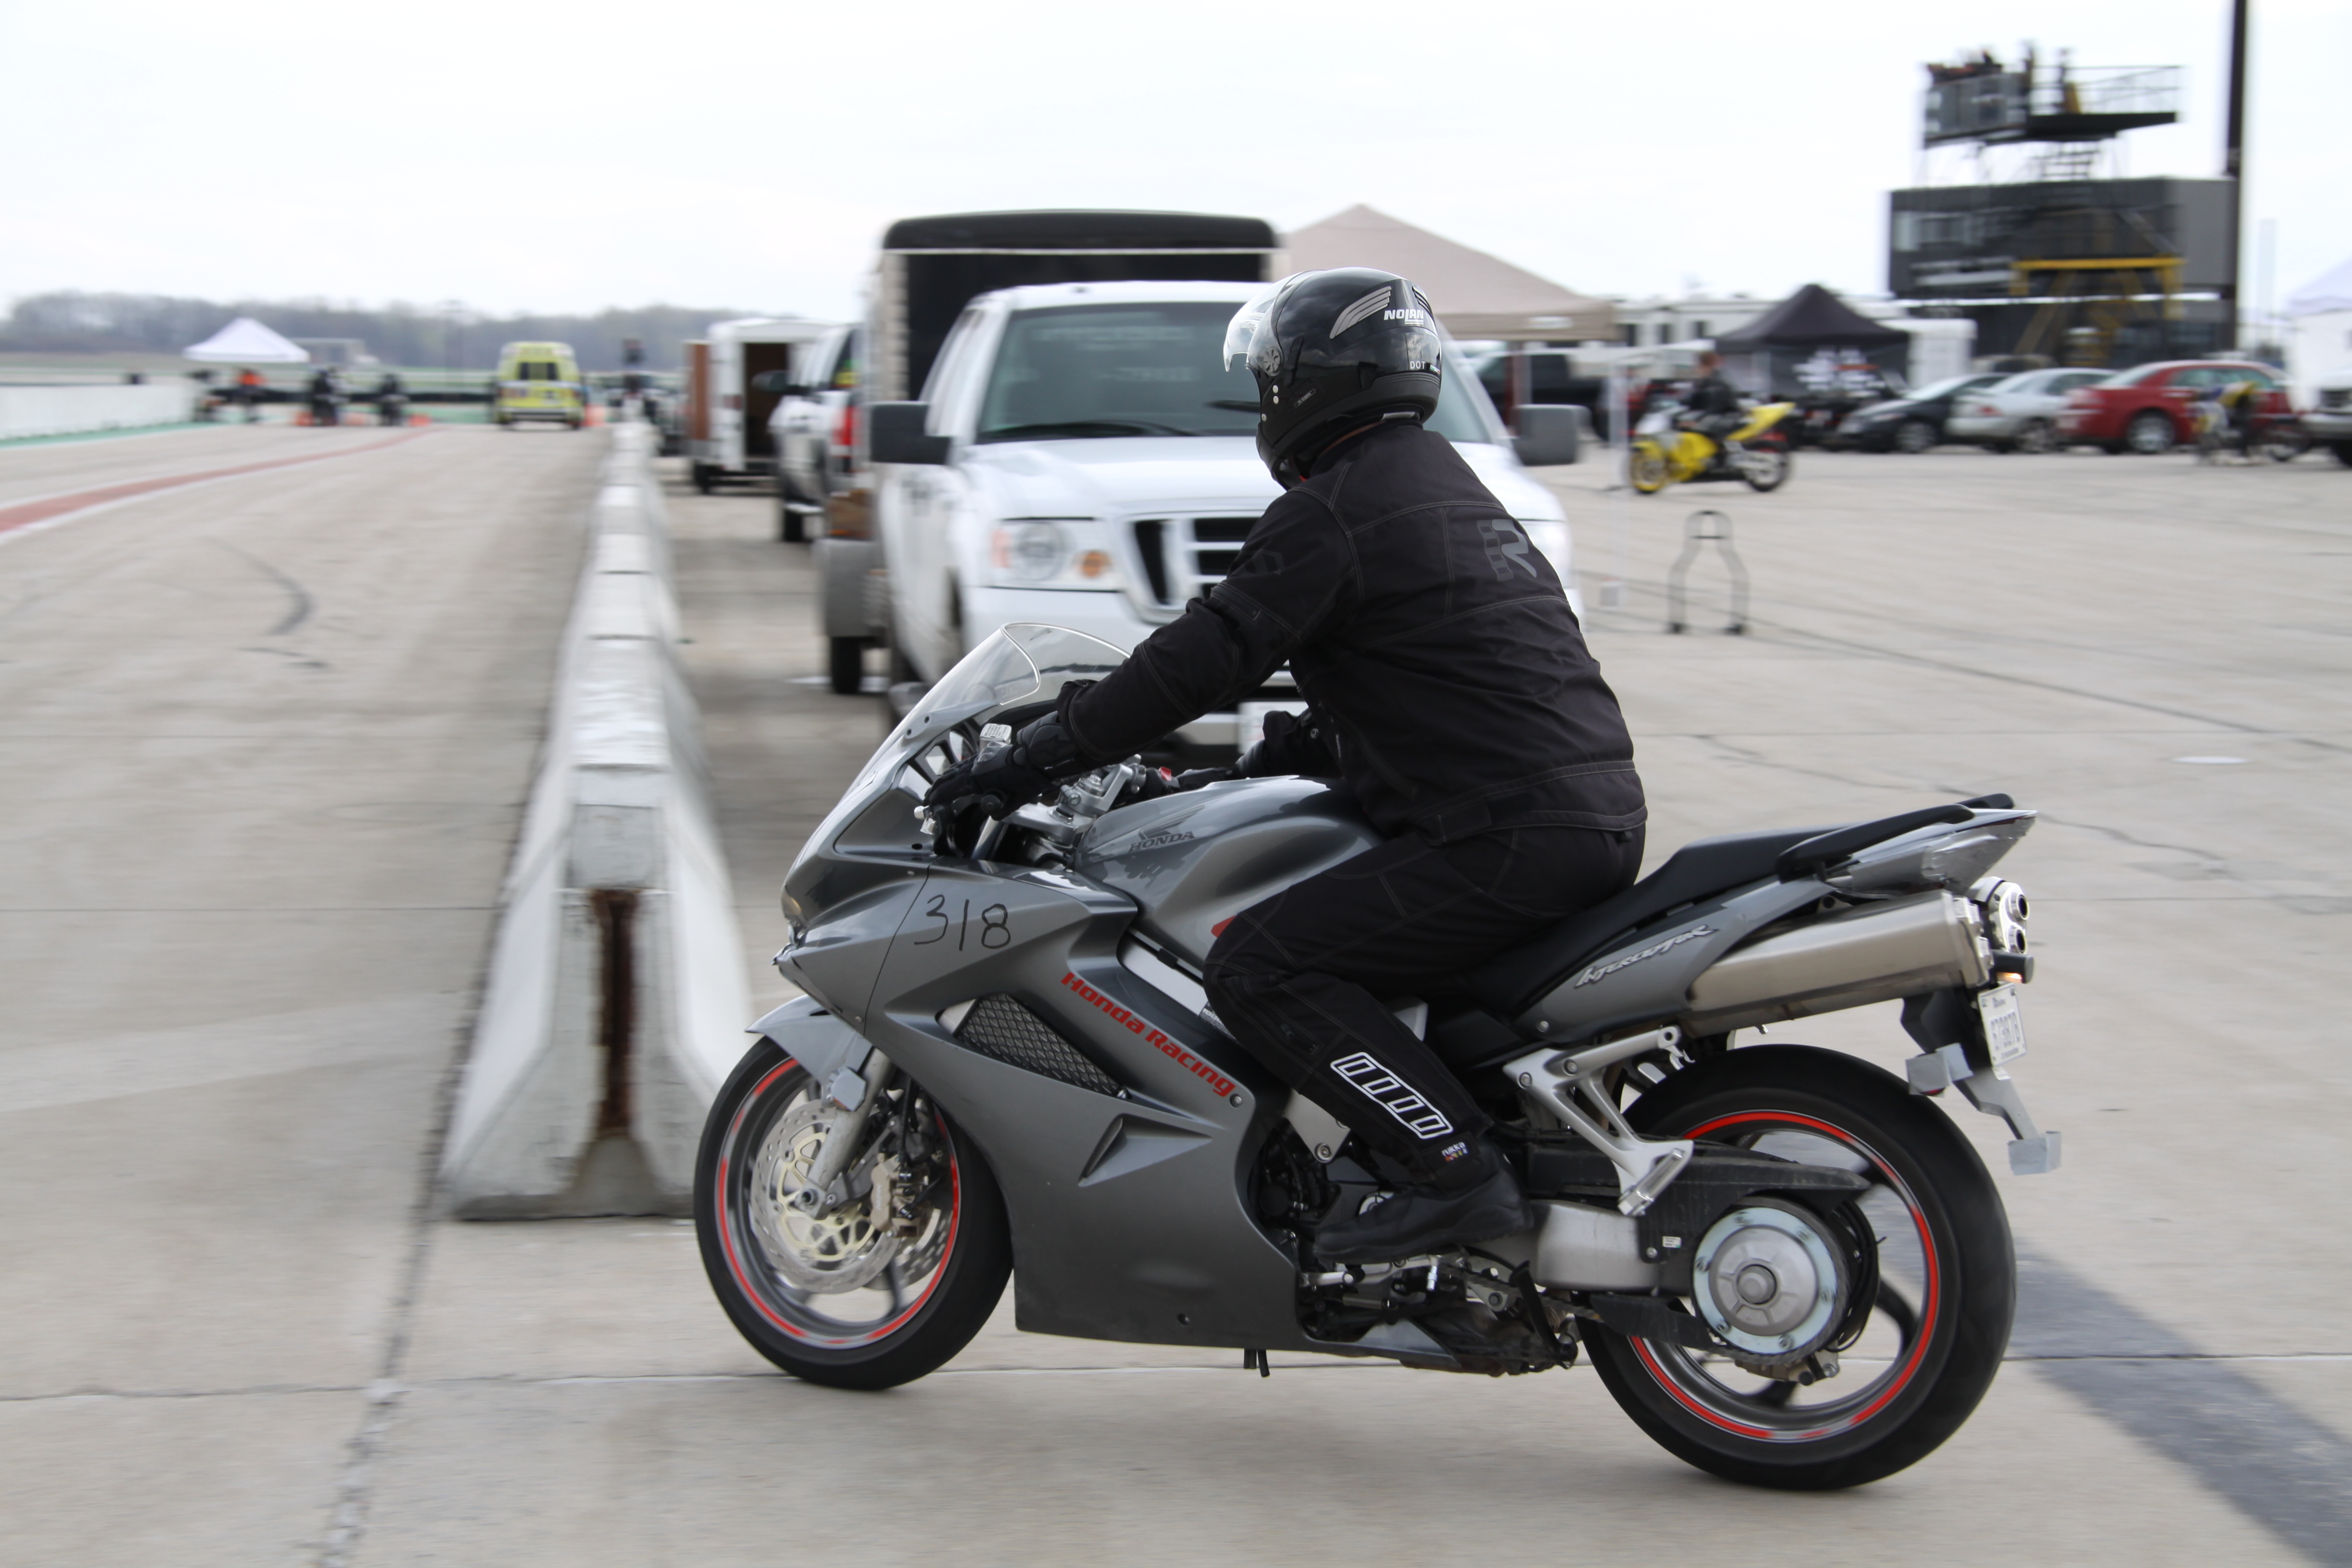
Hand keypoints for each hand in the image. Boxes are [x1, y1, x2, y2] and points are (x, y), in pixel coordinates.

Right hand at [923, 713, 1088, 821]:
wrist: (1040, 757)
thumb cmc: (1028, 779)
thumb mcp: (1014, 800)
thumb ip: (999, 807)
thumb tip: (992, 811)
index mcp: (977, 779)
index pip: (951, 789)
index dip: (939, 797)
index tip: (931, 803)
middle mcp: (975, 766)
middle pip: (950, 777)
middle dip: (938, 787)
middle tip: (929, 796)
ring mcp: (981, 758)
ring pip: (958, 768)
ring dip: (947, 778)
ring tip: (939, 785)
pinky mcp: (989, 753)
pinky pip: (968, 762)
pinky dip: (958, 769)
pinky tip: (958, 771)